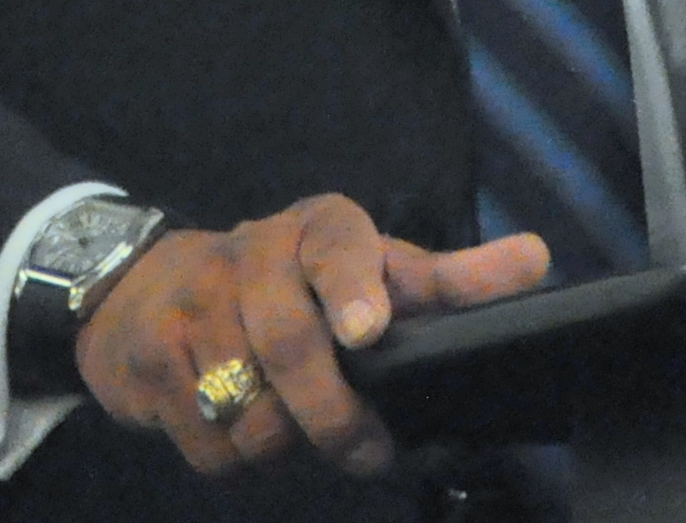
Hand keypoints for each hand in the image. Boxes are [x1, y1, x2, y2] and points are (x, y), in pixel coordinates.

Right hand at [75, 195, 549, 477]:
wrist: (149, 285)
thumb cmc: (293, 284)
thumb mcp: (372, 269)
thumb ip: (449, 278)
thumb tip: (536, 259)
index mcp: (318, 229)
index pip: (338, 244)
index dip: (354, 286)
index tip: (368, 332)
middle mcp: (251, 253)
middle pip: (291, 343)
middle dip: (334, 414)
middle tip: (370, 453)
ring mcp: (193, 303)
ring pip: (249, 404)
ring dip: (285, 443)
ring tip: (299, 434)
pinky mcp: (150, 356)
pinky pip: (206, 438)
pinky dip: (234, 457)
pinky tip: (243, 432)